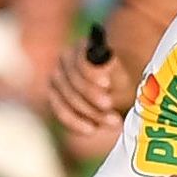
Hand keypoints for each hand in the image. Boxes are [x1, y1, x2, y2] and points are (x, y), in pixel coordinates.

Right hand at [46, 39, 126, 154]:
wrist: (115, 93)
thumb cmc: (121, 82)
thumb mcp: (122, 76)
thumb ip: (113, 69)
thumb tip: (105, 61)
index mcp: (83, 47)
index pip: (81, 59)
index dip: (91, 73)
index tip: (106, 84)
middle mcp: (65, 59)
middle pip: (73, 82)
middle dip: (94, 99)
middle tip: (112, 110)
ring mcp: (57, 78)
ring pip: (67, 98)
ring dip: (90, 113)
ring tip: (113, 122)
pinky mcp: (54, 96)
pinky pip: (60, 110)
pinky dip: (76, 122)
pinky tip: (92, 129)